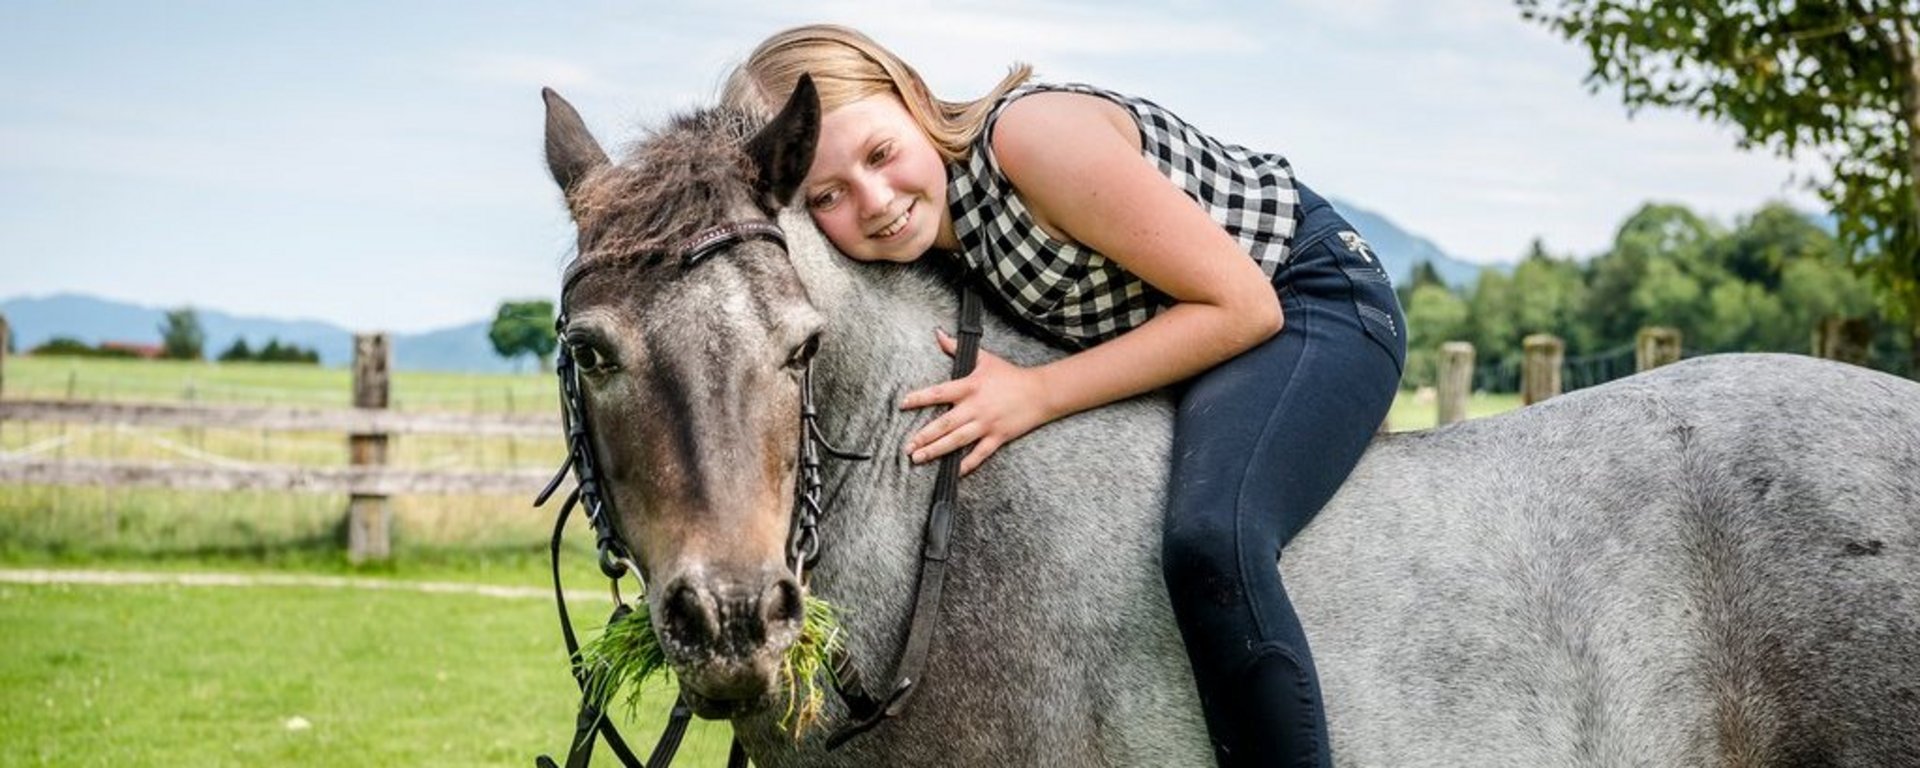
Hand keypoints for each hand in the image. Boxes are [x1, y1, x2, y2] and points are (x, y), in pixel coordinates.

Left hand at [901, 329, 1052, 474]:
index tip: (903, 404)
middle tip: (907, 447)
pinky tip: (953, 471)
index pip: (939, 393)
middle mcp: (976, 407)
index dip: (919, 398)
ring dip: (936, 450)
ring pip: (957, 440)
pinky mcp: (998, 437)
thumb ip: (956, 347)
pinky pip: (980, 454)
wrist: (1040, 392)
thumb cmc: (1010, 375)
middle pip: (945, 423)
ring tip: (919, 459)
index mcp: (970, 386)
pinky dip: (967, 464)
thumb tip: (938, 333)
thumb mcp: (984, 358)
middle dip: (924, 436)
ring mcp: (987, 424)